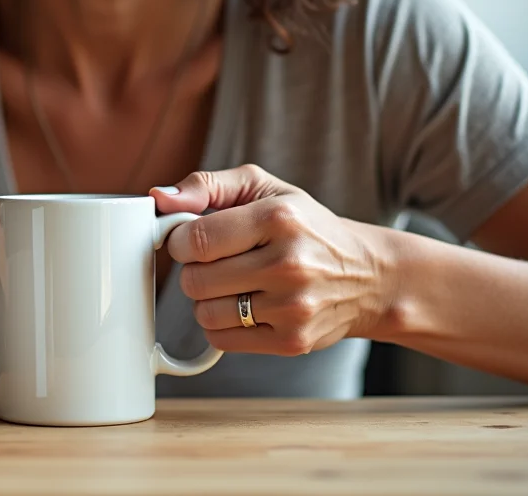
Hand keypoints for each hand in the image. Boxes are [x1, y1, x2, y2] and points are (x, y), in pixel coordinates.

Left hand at [151, 165, 398, 355]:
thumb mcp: (264, 189)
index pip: (194, 240)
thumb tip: (158, 197)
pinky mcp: (292, 342)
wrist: (369, 276)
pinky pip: (222, 340)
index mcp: (278, 218)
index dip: (179, 241)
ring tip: (234, 285)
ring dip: (208, 299)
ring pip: (204, 313)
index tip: (190, 240)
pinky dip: (223, 325)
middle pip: (194, 280)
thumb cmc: (307, 227)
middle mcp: (288, 264)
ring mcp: (292, 307)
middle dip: (195, 269)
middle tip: (218, 262)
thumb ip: (206, 186)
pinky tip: (245, 307)